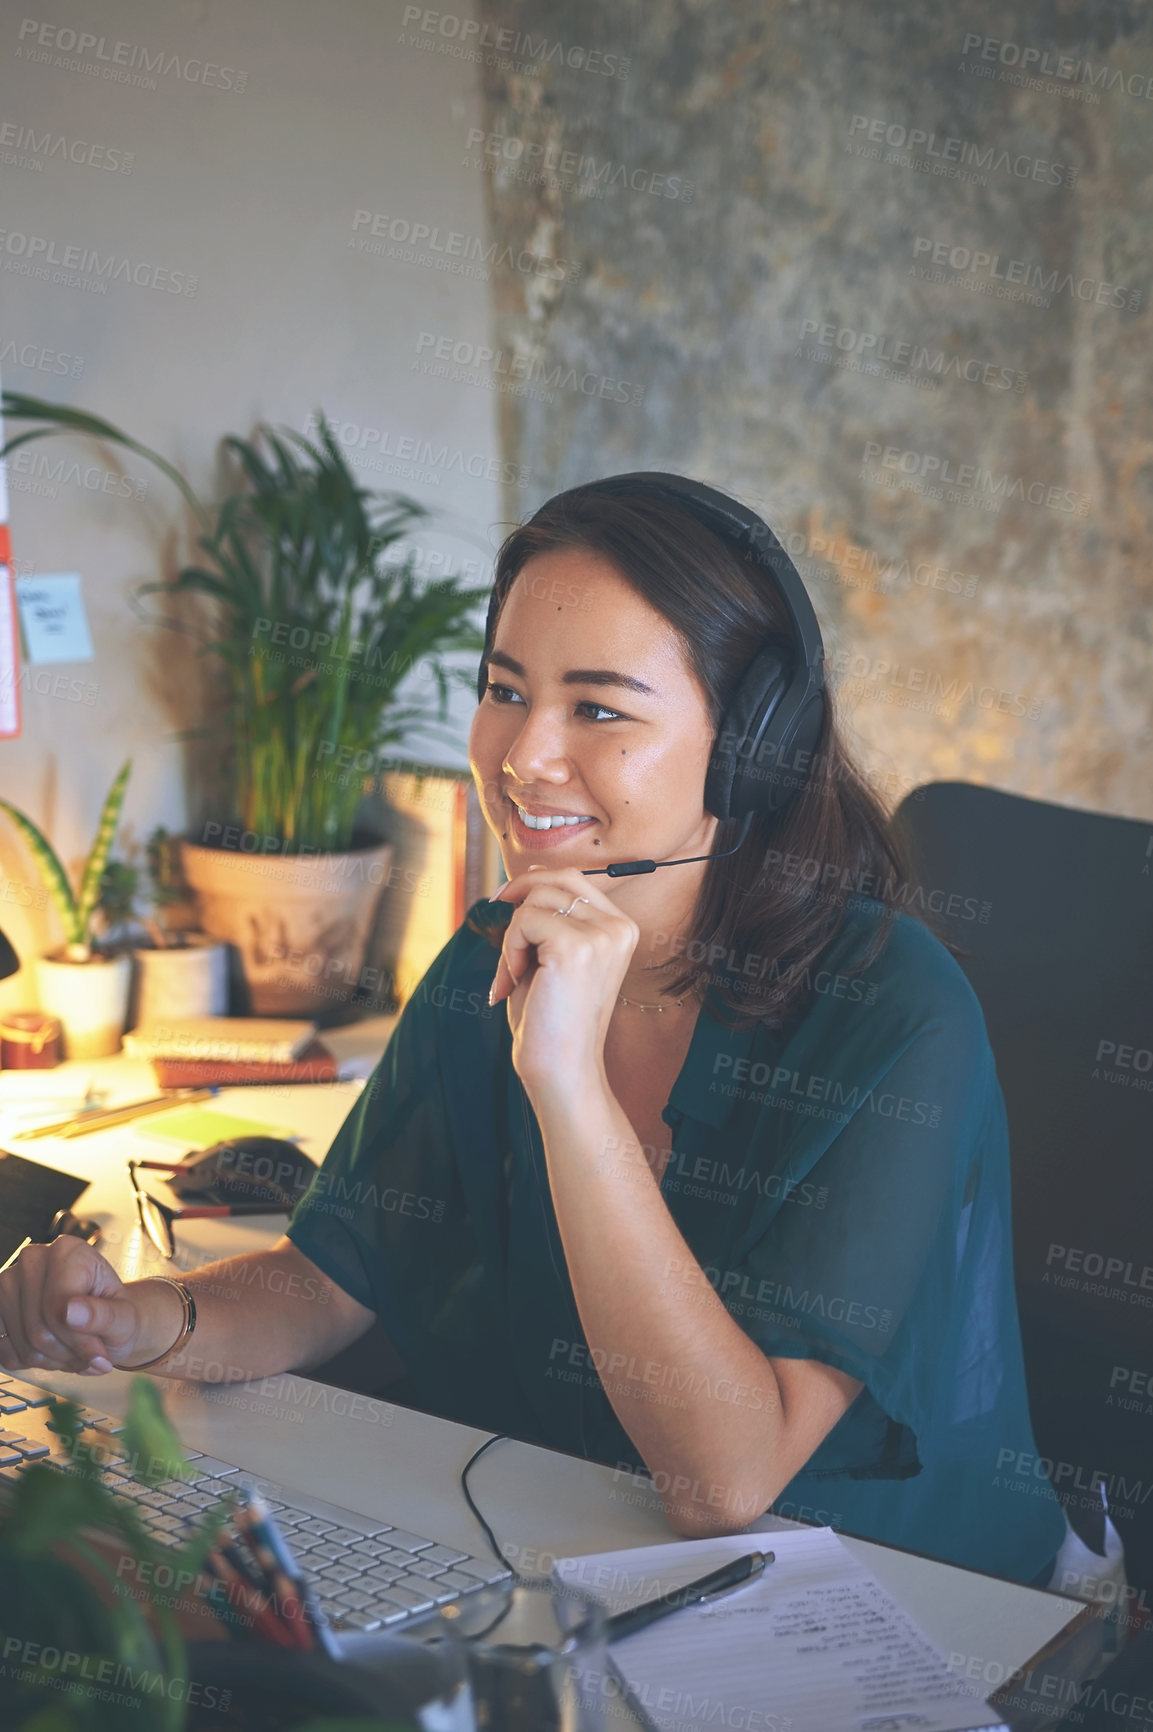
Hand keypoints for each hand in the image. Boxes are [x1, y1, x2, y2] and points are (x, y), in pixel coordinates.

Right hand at [0, 1237, 145, 1374]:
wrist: (101, 1321)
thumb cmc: (114, 1315)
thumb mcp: (125, 1319)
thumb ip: (103, 1315)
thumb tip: (71, 1310)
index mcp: (68, 1251)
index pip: (58, 1309)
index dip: (80, 1341)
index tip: (100, 1353)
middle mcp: (33, 1259)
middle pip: (38, 1331)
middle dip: (67, 1353)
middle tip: (88, 1353)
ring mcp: (8, 1283)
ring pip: (23, 1346)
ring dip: (52, 1360)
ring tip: (73, 1350)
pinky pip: (6, 1352)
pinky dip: (32, 1362)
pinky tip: (52, 1351)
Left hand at [489, 865, 638, 1095]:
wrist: (560, 1069)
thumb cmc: (551, 1020)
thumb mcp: (552, 959)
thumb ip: (547, 920)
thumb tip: (521, 883)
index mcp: (621, 929)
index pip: (576, 879)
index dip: (535, 883)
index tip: (506, 903)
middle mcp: (618, 927)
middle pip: (558, 877)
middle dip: (519, 890)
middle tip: (494, 908)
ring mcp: (601, 936)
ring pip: (536, 899)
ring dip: (512, 935)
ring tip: (513, 974)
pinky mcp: (575, 947)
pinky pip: (524, 921)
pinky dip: (508, 949)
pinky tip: (514, 981)